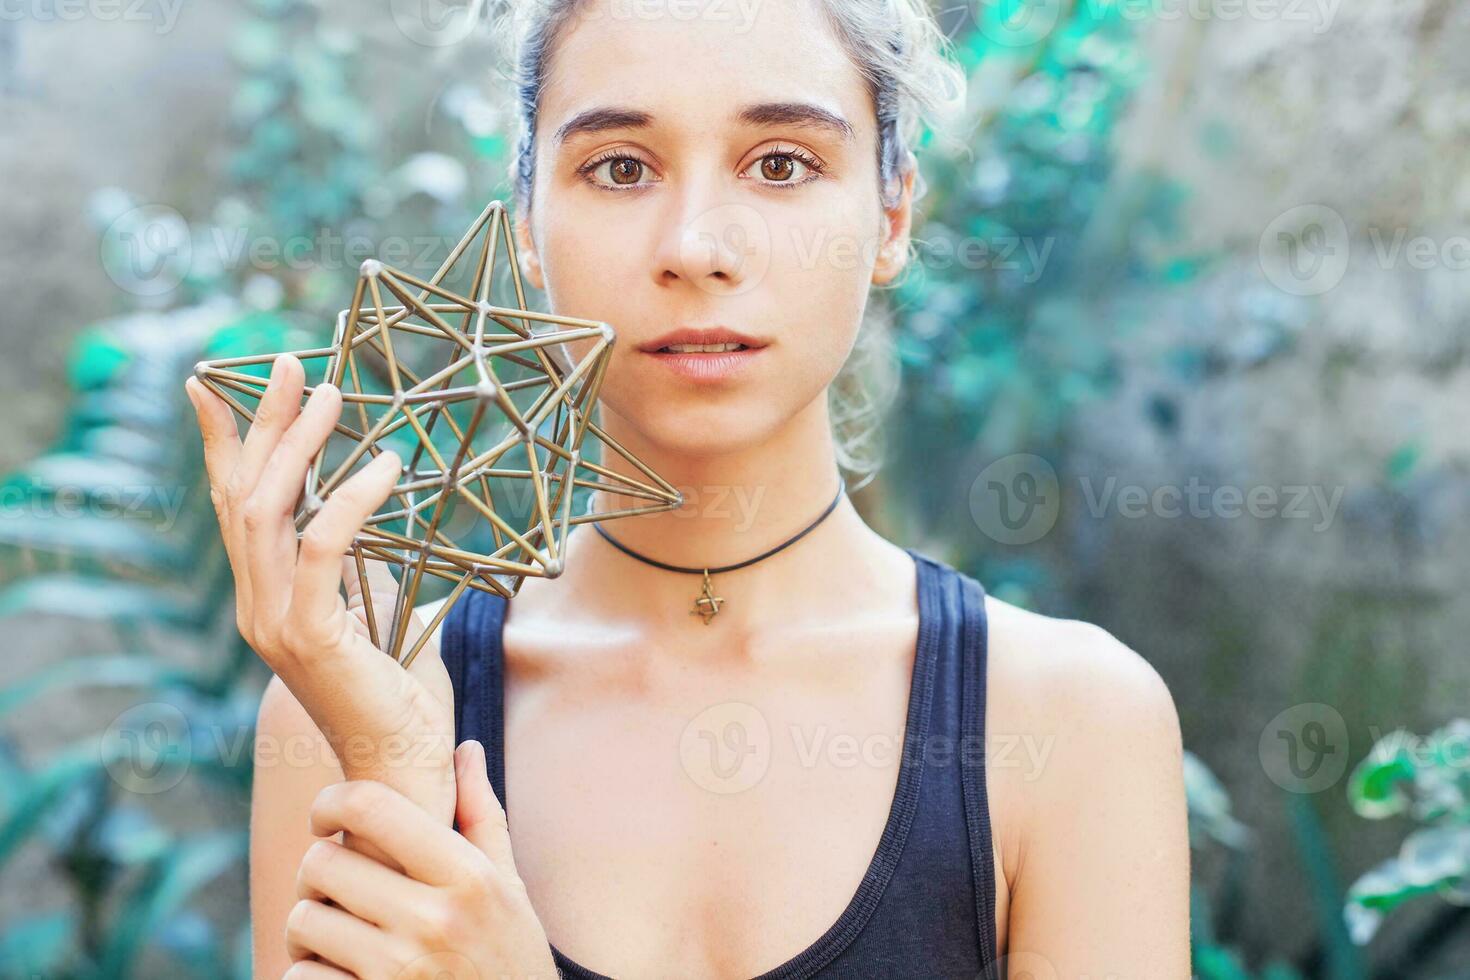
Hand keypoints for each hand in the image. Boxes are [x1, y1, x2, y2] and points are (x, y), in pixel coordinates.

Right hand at [185, 353, 456, 838]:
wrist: (398, 763)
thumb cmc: (393, 690)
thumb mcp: (371, 611)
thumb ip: (358, 566)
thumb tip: (371, 506)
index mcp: (263, 596)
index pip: (231, 505)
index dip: (221, 443)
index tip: (214, 383)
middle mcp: (256, 605)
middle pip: (244, 494)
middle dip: (261, 422)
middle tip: (289, 364)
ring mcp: (275, 621)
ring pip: (269, 512)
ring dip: (300, 444)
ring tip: (334, 394)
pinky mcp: (310, 634)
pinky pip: (323, 548)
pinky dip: (350, 499)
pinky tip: (385, 464)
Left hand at [287, 740, 558, 979]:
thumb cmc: (508, 957)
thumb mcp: (508, 889)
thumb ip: (481, 818)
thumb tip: (464, 750)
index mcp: (468, 877)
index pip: (372, 806)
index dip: (332, 802)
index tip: (327, 818)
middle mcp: (433, 920)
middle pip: (321, 863)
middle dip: (318, 874)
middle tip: (334, 887)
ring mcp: (399, 971)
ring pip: (303, 921)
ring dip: (309, 928)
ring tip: (337, 934)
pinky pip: (300, 977)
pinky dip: (309, 976)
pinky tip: (340, 975)